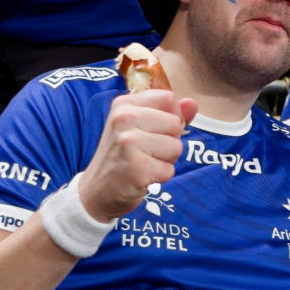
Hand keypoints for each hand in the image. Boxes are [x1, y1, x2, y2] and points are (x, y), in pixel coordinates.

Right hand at [79, 90, 197, 221]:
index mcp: (124, 104)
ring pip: (176, 147)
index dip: (171, 116)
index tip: (153, 131)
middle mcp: (123, 118)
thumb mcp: (141, 128)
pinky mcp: (136, 167)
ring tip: (144, 163)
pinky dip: (160, 177)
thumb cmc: (123, 157)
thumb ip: (169, 114)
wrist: (97, 191)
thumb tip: (192, 103)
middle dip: (169, 142)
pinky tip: (141, 176)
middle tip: (146, 152)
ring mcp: (128, 142)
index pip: (168, 98)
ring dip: (166, 161)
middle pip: (175, 123)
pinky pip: (169, 170)